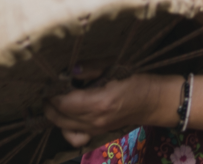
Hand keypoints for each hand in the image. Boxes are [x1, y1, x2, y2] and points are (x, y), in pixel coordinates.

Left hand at [44, 75, 179, 147]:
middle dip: (49, 103)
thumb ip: (89, 68)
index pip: (63, 102)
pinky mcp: (98, 133)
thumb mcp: (114, 66)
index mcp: (99, 102)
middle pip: (58, 117)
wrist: (153, 101)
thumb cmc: (135, 79)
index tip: (49, 80)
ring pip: (63, 127)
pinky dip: (66, 128)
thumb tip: (68, 70)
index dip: (52, 93)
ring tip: (56, 100)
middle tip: (49, 88)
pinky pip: (74, 137)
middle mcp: (95, 120)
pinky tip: (68, 116)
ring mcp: (96, 129)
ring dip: (55, 114)